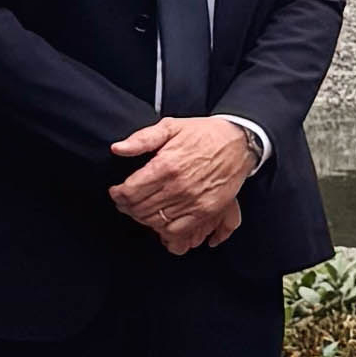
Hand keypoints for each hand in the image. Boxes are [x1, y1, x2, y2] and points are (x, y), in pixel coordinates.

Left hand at [110, 115, 259, 254]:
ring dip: (142, 218)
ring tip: (140, 210)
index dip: (118, 194)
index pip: (130, 191)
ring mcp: (193, 201)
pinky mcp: (207, 211)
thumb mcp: (170, 126)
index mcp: (166, 165)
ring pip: (155, 221)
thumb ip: (142, 138)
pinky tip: (160, 220)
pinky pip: (177, 230)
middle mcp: (179, 186)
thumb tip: (117, 148)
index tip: (116, 192)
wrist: (238, 142)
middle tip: (125, 202)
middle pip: (140, 208)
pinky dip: (164, 230)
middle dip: (127, 207)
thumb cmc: (203, 133)